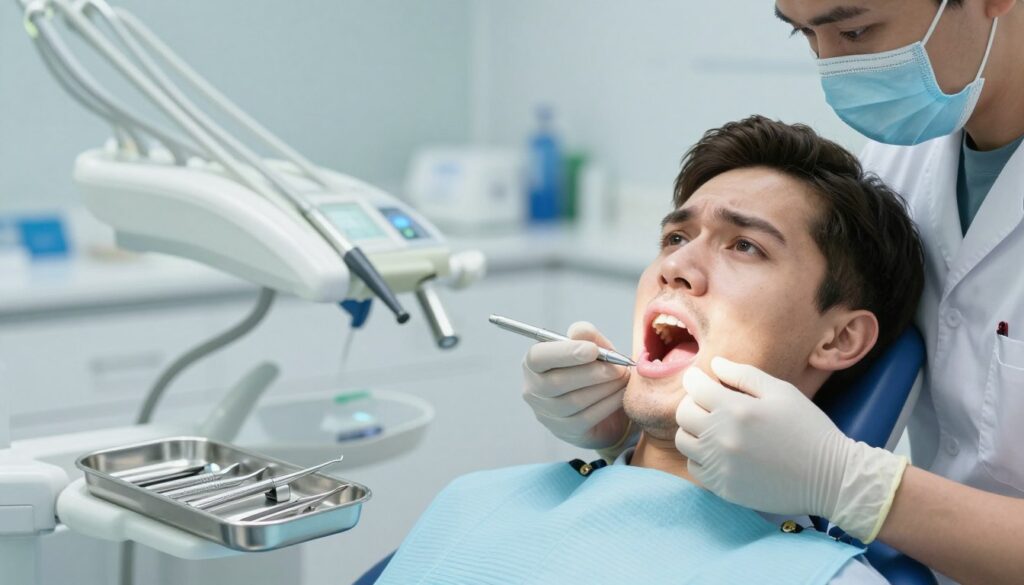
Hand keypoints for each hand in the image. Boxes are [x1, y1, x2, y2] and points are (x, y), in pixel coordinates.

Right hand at [522, 321, 631, 450]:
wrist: (603, 408)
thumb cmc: (593, 371)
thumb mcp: (593, 350)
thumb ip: (588, 337)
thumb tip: (580, 331)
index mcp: (534, 364)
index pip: (537, 358)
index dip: (564, 353)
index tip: (592, 350)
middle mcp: (533, 390)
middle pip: (555, 382)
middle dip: (591, 373)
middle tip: (618, 367)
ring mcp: (547, 414)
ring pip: (573, 401)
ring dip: (604, 388)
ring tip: (623, 378)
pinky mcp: (566, 430)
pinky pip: (587, 417)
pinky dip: (608, 404)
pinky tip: (621, 394)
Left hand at [674, 357, 907, 542]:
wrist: (831, 477)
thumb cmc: (809, 428)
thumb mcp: (782, 392)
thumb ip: (744, 375)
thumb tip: (715, 364)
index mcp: (736, 410)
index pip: (694, 388)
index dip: (694, 379)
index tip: (700, 379)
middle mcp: (722, 438)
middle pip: (683, 414)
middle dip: (692, 403)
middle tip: (707, 403)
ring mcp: (721, 466)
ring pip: (684, 442)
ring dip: (693, 430)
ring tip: (713, 427)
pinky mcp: (724, 488)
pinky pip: (695, 467)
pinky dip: (701, 456)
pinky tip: (719, 451)